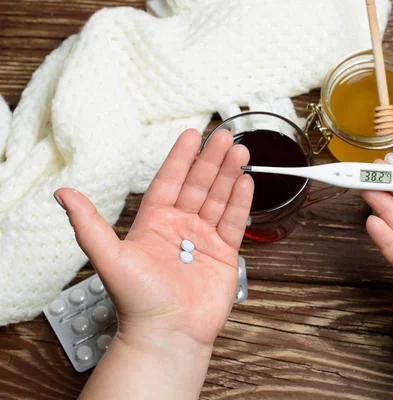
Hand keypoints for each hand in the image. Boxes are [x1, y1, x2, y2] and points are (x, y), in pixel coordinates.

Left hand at [54, 129, 252, 349]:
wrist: (168, 334)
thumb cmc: (137, 300)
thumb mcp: (109, 257)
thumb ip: (89, 224)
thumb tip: (62, 193)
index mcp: (153, 223)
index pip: (169, 181)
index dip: (181, 158)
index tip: (192, 134)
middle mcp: (180, 227)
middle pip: (198, 185)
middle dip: (211, 160)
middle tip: (225, 136)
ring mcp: (203, 239)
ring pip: (219, 199)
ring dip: (229, 174)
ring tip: (240, 151)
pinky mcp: (224, 254)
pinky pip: (234, 221)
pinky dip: (241, 201)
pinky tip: (246, 181)